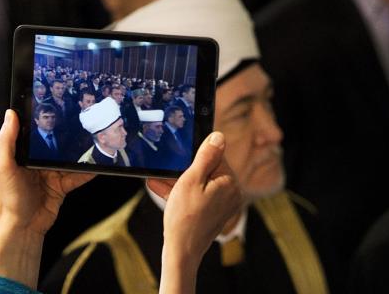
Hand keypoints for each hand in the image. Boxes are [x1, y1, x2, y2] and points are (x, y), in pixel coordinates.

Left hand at [0, 109, 93, 286]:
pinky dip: (87, 171)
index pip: (32, 131)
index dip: (40, 118)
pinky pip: (77, 175)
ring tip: (93, 137)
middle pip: (54, 143)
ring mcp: (51, 173)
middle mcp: (37, 161)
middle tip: (80, 117)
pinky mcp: (62, 186)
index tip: (52, 101)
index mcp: (22, 154)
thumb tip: (11, 114)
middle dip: (65, 133)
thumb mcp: (3, 167)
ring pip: (68, 158)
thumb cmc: (8, 198)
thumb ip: (7, 141)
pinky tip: (98, 163)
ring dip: (79, 151)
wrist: (23, 228)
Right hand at [148, 132, 242, 293]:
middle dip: (184, 169)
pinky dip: (183, 194)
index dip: (196, 156)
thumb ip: (206, 156)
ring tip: (157, 178)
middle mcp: (231, 194)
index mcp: (230, 183)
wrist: (181, 252)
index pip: (216, 157)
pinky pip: (198, 197)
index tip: (180, 156)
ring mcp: (223, 205)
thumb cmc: (185, 217)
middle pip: (207, 171)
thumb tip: (218, 136)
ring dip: (179, 182)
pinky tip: (161, 188)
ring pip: (200, 185)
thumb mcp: (191, 179)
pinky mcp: (213, 214)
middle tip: (166, 168)